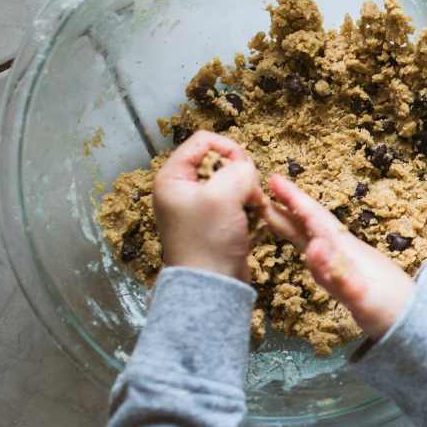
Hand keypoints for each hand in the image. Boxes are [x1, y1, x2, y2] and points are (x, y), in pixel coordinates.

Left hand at [154, 131, 266, 280]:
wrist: (211, 285)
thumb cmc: (209, 239)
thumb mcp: (223, 196)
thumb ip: (239, 170)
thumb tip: (247, 169)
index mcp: (172, 177)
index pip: (203, 141)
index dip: (228, 148)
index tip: (245, 168)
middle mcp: (182, 188)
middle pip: (219, 159)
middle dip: (241, 172)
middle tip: (249, 193)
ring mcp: (198, 205)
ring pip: (231, 180)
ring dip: (248, 190)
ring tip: (253, 208)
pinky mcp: (213, 220)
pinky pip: (235, 199)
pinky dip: (248, 204)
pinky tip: (254, 217)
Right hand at [262, 173, 414, 340]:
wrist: (416, 322)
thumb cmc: (388, 309)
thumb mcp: (360, 296)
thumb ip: (337, 275)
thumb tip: (314, 247)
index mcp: (345, 250)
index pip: (315, 219)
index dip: (294, 199)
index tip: (274, 179)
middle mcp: (345, 250)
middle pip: (313, 222)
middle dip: (289, 205)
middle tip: (263, 189)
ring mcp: (348, 262)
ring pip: (316, 235)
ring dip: (295, 222)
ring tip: (273, 211)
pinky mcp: (350, 275)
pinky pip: (323, 252)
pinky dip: (309, 243)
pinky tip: (306, 243)